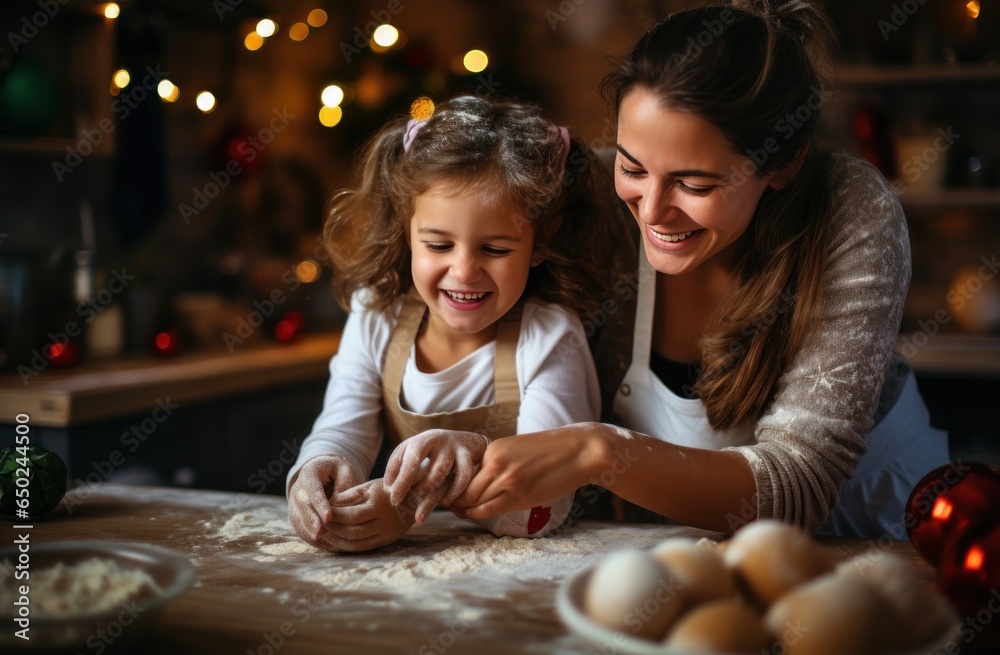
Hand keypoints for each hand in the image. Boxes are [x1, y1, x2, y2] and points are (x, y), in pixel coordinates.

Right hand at [287, 455, 359, 550]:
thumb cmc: (338, 471)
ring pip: (300, 521)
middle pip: (303, 508)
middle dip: (312, 522)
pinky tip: (327, 545)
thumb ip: (344, 487)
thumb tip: (340, 510)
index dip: (320, 504)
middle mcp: (297, 490)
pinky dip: (313, 538)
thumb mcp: (345, 471)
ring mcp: (294, 505)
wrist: (324, 473)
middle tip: (321, 534)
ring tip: (326, 543)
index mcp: (309, 473)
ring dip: (311, 533)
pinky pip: (303, 530)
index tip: (328, 518)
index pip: (313, 490)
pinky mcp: (297, 518)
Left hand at [322, 478, 416, 551]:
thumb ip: (350, 495)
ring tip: (324, 535)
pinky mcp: (387, 540)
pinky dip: (347, 546)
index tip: (320, 513)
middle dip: (333, 530)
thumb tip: (328, 505)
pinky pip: (363, 547)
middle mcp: (384, 521)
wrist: (415, 497)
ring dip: (337, 541)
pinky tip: (336, 542)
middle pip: (352, 531)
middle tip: (318, 526)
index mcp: (379, 504)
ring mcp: (387, 533)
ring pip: (357, 543)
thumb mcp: (370, 485)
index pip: (351, 515)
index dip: (333, 516)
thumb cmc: (389, 487)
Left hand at [384, 429, 488, 518]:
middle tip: (409, 501)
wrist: (468, 442)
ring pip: (439, 471)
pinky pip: (462, 478)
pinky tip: (446, 502)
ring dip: (429, 489)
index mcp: (419, 440)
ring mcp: (453, 447)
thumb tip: (388, 488)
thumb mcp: (415, 453)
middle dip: (408, 483)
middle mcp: (435, 440)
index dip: (400, 481)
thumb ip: (400, 467)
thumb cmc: (435, 452)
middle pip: (418, 460)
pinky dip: (453, 493)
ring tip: (424, 501)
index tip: (394, 500)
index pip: (405, 459)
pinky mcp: (469, 456)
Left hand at [451, 424, 599, 519]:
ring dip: (464, 510)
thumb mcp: (515, 448)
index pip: (464, 472)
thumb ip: (496, 462)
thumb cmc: (550, 450)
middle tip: (444, 506)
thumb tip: (478, 479)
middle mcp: (496, 464)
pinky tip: (471, 516)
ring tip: (456, 512)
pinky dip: (477, 516)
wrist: (578, 450)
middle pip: (464, 489)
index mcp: (493, 449)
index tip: (447, 492)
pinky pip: (490, 510)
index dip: (453, 484)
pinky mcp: (520, 496)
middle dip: (453, 499)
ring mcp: (508, 481)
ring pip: (474, 502)